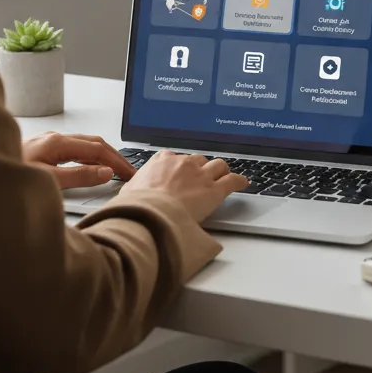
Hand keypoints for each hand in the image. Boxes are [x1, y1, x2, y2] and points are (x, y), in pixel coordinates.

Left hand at [22, 131, 135, 189]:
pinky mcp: (43, 148)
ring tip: (116, 169)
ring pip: (85, 144)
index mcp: (58, 143)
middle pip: (94, 143)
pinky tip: (90, 166)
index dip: (118, 161)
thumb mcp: (48, 180)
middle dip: (115, 156)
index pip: (98, 150)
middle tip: (130, 172)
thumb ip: (79, 176)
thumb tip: (105, 172)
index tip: (131, 174)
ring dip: (103, 155)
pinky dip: (90, 156)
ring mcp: (49, 141)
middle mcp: (55, 138)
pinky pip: (75, 148)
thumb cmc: (10, 173)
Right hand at [119, 151, 247, 223]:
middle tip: (201, 178)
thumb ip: (135, 188)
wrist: (151, 215)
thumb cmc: (137, 207)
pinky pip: (232, 180)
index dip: (179, 165)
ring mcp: (200, 175)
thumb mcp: (128, 193)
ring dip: (221, 171)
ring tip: (224, 176)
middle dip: (200, 168)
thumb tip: (130, 195)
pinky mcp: (214, 190)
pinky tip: (242, 183)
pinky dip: (238, 181)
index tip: (180, 171)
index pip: (174, 157)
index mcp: (162, 161)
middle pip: (198, 160)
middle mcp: (183, 164)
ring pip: (218, 165)